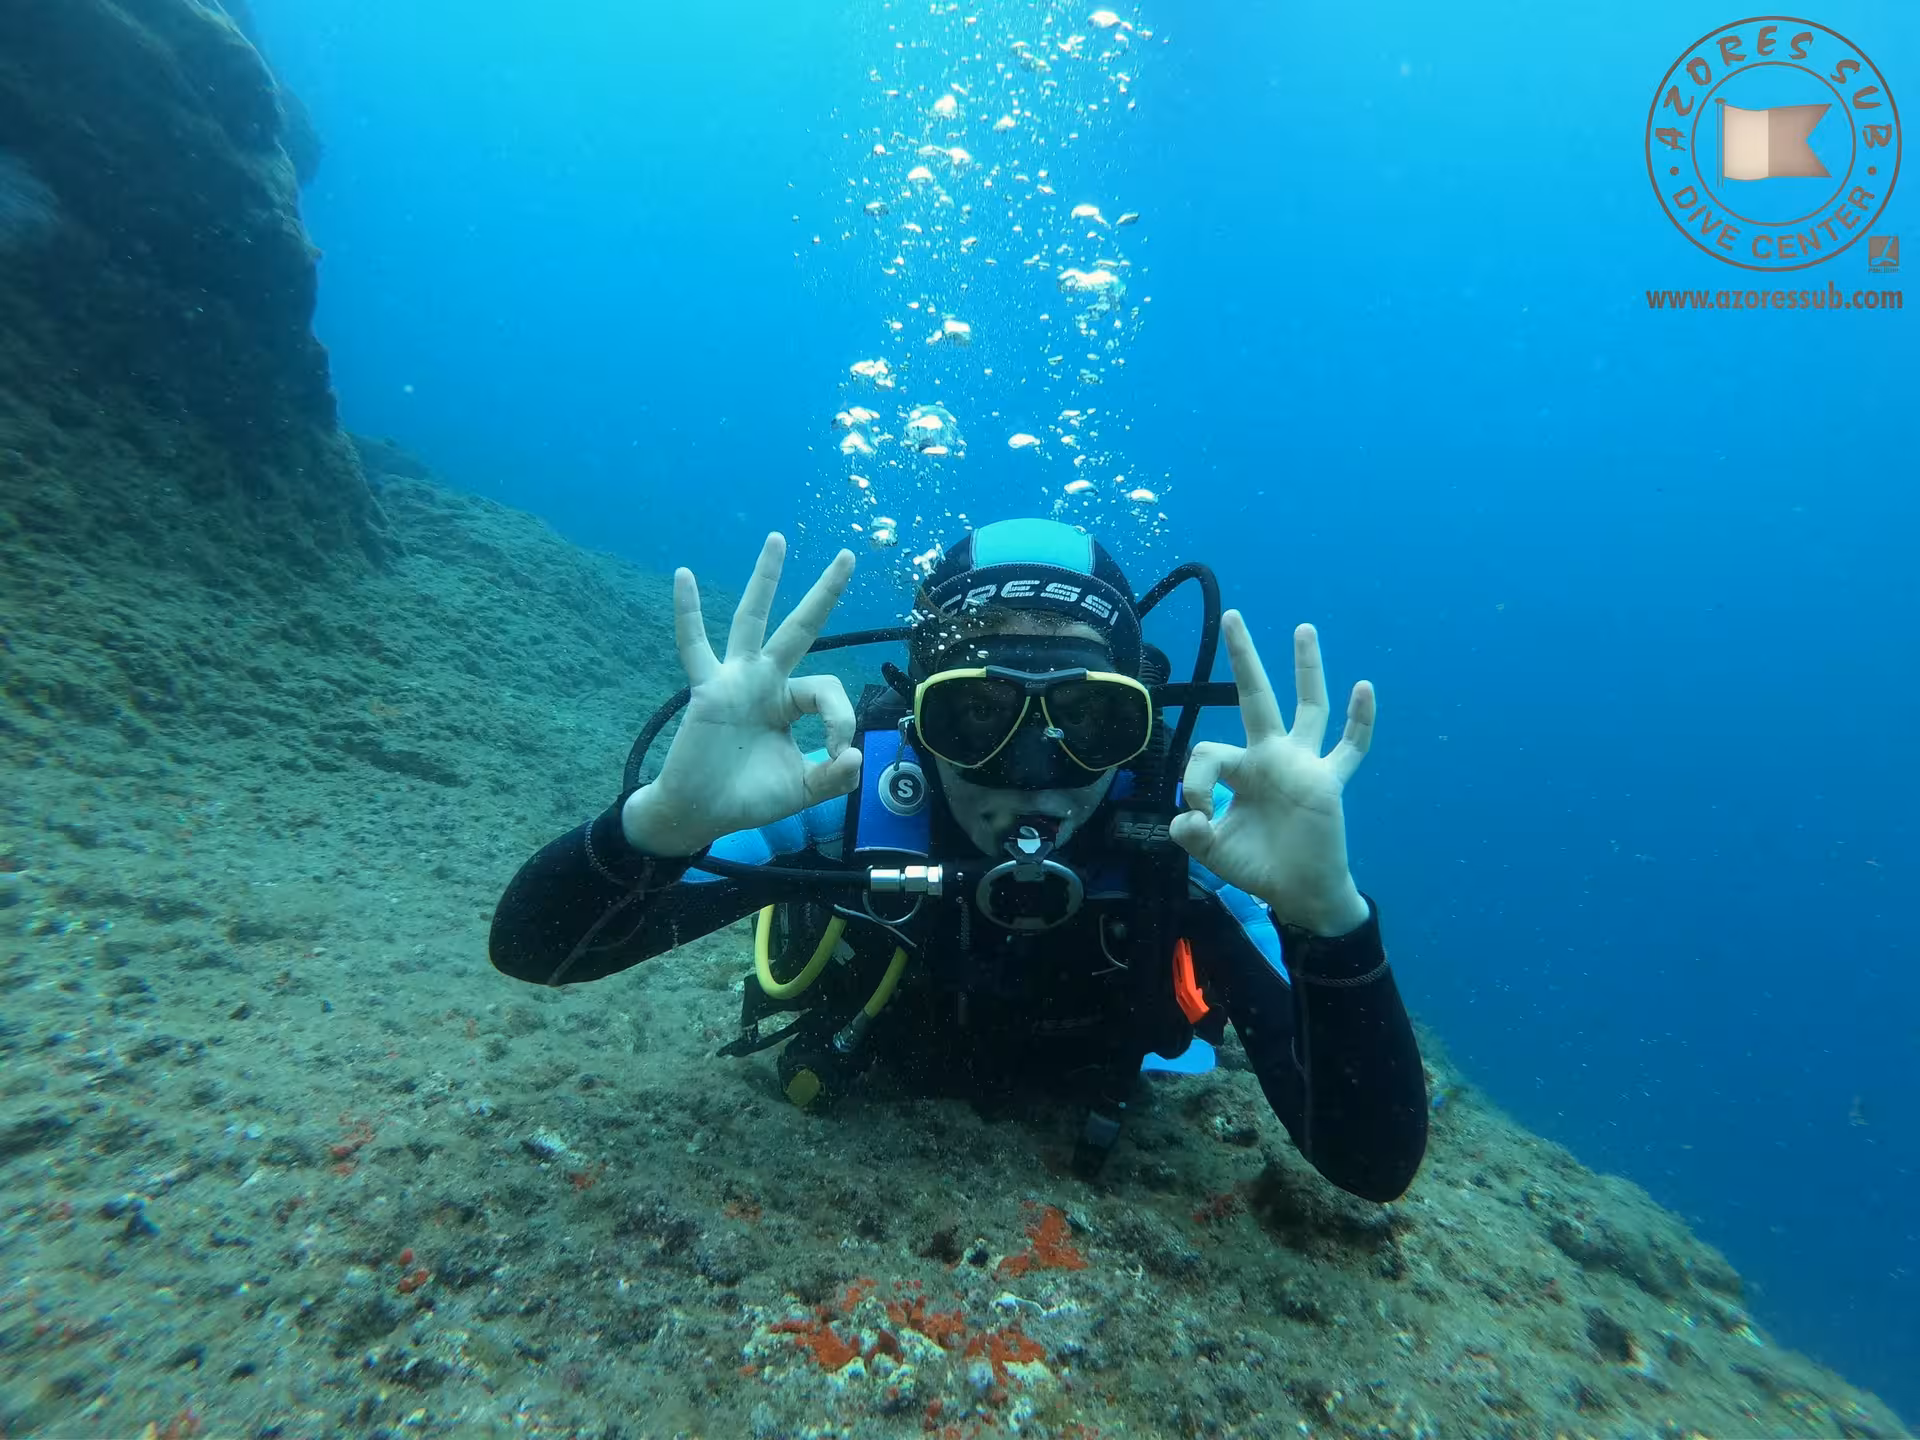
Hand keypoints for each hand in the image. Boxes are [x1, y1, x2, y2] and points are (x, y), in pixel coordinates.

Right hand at [622, 534, 861, 855]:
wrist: (700, 813)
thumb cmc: (748, 798)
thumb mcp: (801, 790)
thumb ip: (832, 778)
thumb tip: (854, 758)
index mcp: (790, 702)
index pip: (828, 688)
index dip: (841, 718)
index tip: (837, 754)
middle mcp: (766, 681)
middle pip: (801, 627)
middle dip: (825, 592)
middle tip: (849, 555)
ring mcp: (736, 680)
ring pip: (752, 620)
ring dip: (765, 580)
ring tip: (778, 540)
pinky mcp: (707, 689)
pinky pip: (693, 646)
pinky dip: (686, 613)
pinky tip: (681, 577)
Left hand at [1168, 612, 1373, 935]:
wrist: (1299, 892)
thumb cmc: (1258, 866)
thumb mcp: (1214, 851)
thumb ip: (1192, 835)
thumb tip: (1184, 817)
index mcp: (1240, 769)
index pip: (1209, 752)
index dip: (1195, 780)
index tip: (1196, 813)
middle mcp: (1271, 756)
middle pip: (1255, 697)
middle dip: (1244, 657)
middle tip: (1232, 615)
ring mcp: (1303, 764)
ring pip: (1308, 708)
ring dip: (1307, 668)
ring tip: (1303, 628)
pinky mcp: (1328, 781)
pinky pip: (1350, 748)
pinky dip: (1359, 722)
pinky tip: (1364, 689)